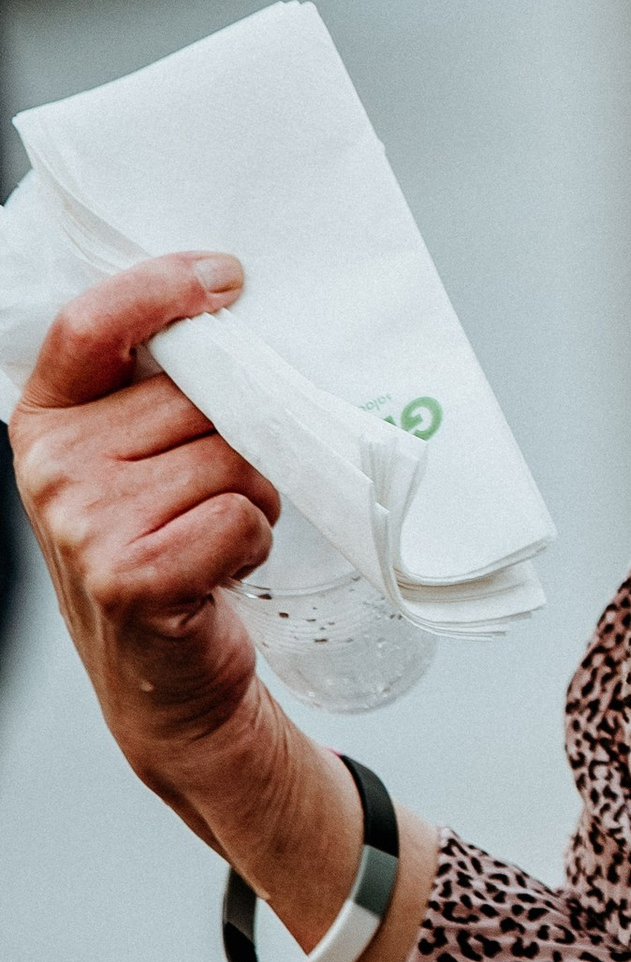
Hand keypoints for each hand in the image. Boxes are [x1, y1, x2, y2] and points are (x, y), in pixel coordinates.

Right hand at [10, 254, 283, 811]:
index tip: (228, 277)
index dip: (163, 288)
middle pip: (195, 399)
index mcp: (45, 422)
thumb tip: (237, 317)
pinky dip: (253, 543)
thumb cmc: (166, 555)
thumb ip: (157, 395)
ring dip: (252, 497)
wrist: (165, 684)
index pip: (92, 323)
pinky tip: (219, 572)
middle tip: (215, 493)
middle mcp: (51, 467)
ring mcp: (83, 523)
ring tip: (214, 537)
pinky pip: (241, 517)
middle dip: (236, 441)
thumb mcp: (133, 465)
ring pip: (230, 458)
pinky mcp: (130, 575)